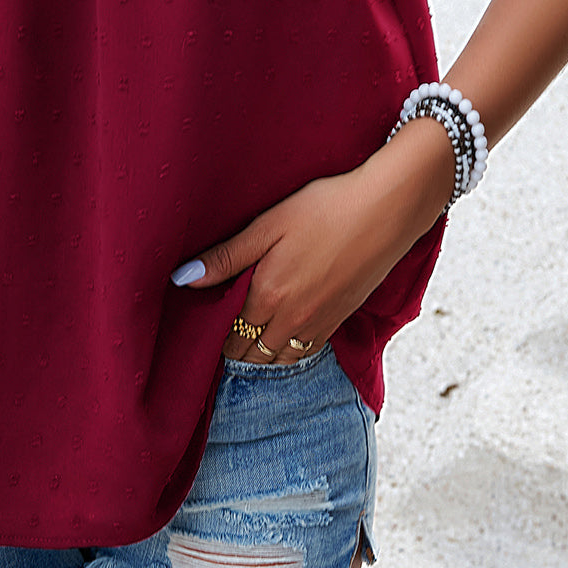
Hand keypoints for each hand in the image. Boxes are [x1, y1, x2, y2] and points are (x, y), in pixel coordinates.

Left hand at [173, 120, 454, 364]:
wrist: (386, 210)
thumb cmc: (325, 209)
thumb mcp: (267, 226)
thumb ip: (226, 257)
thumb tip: (181, 279)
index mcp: (267, 295)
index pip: (229, 334)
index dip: (212, 335)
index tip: (201, 331)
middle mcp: (291, 319)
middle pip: (251, 353)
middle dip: (232, 350)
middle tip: (218, 340)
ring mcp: (319, 323)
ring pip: (278, 358)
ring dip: (259, 356)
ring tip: (244, 343)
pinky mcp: (340, 319)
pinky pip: (305, 353)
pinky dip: (287, 354)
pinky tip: (280, 341)